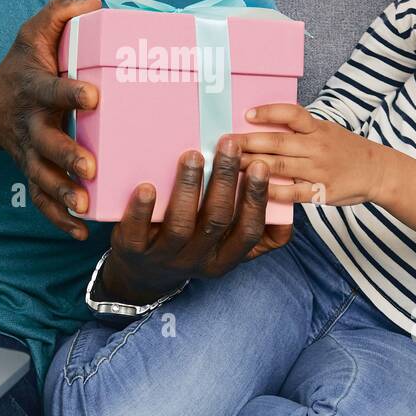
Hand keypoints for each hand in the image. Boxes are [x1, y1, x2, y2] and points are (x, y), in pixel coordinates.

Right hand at [0, 0, 101, 239]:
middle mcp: (31, 124)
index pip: (53, 90)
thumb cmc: (23, 67)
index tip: (93, 97)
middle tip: (89, 168)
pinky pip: (42, 201)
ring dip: (62, 194)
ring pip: (42, 178)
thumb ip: (60, 13)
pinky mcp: (33, 172)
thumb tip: (94, 4)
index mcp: (36, 90)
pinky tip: (81, 232)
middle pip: (45, 144)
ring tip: (85, 207)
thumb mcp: (34, 32)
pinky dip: (58, 219)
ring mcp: (30, 153)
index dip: (71, 93)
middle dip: (66, 156)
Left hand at [98, 135, 293, 305]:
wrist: (142, 272)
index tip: (260, 165)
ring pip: (180, 225)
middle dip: (224, 180)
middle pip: (216, 220)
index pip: (248, 231)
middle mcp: (198, 260)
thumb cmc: (190, 245)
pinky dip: (143, 209)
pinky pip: (138, 231)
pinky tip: (147, 186)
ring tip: (191, 155)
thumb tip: (282, 199)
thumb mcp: (222, 244)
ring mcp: (164, 257)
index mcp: (225, 258)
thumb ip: (248, 224)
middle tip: (228, 144)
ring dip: (188, 187)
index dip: (255, 199)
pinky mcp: (134, 251)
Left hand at [238, 103, 388, 205]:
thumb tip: (261, 125)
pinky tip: (254, 191)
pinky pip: (292, 193)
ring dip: (252, 165)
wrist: (378, 172)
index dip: (268, 112)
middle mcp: (317, 147)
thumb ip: (299, 129)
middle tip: (223, 143)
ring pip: (280, 166)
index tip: (246, 114)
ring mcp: (319, 170)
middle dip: (247, 142)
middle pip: (278, 142)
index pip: (291, 114)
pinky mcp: (322, 192)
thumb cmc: (345, 150)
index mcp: (318, 129)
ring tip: (229, 165)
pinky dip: (272, 192)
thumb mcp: (327, 130)